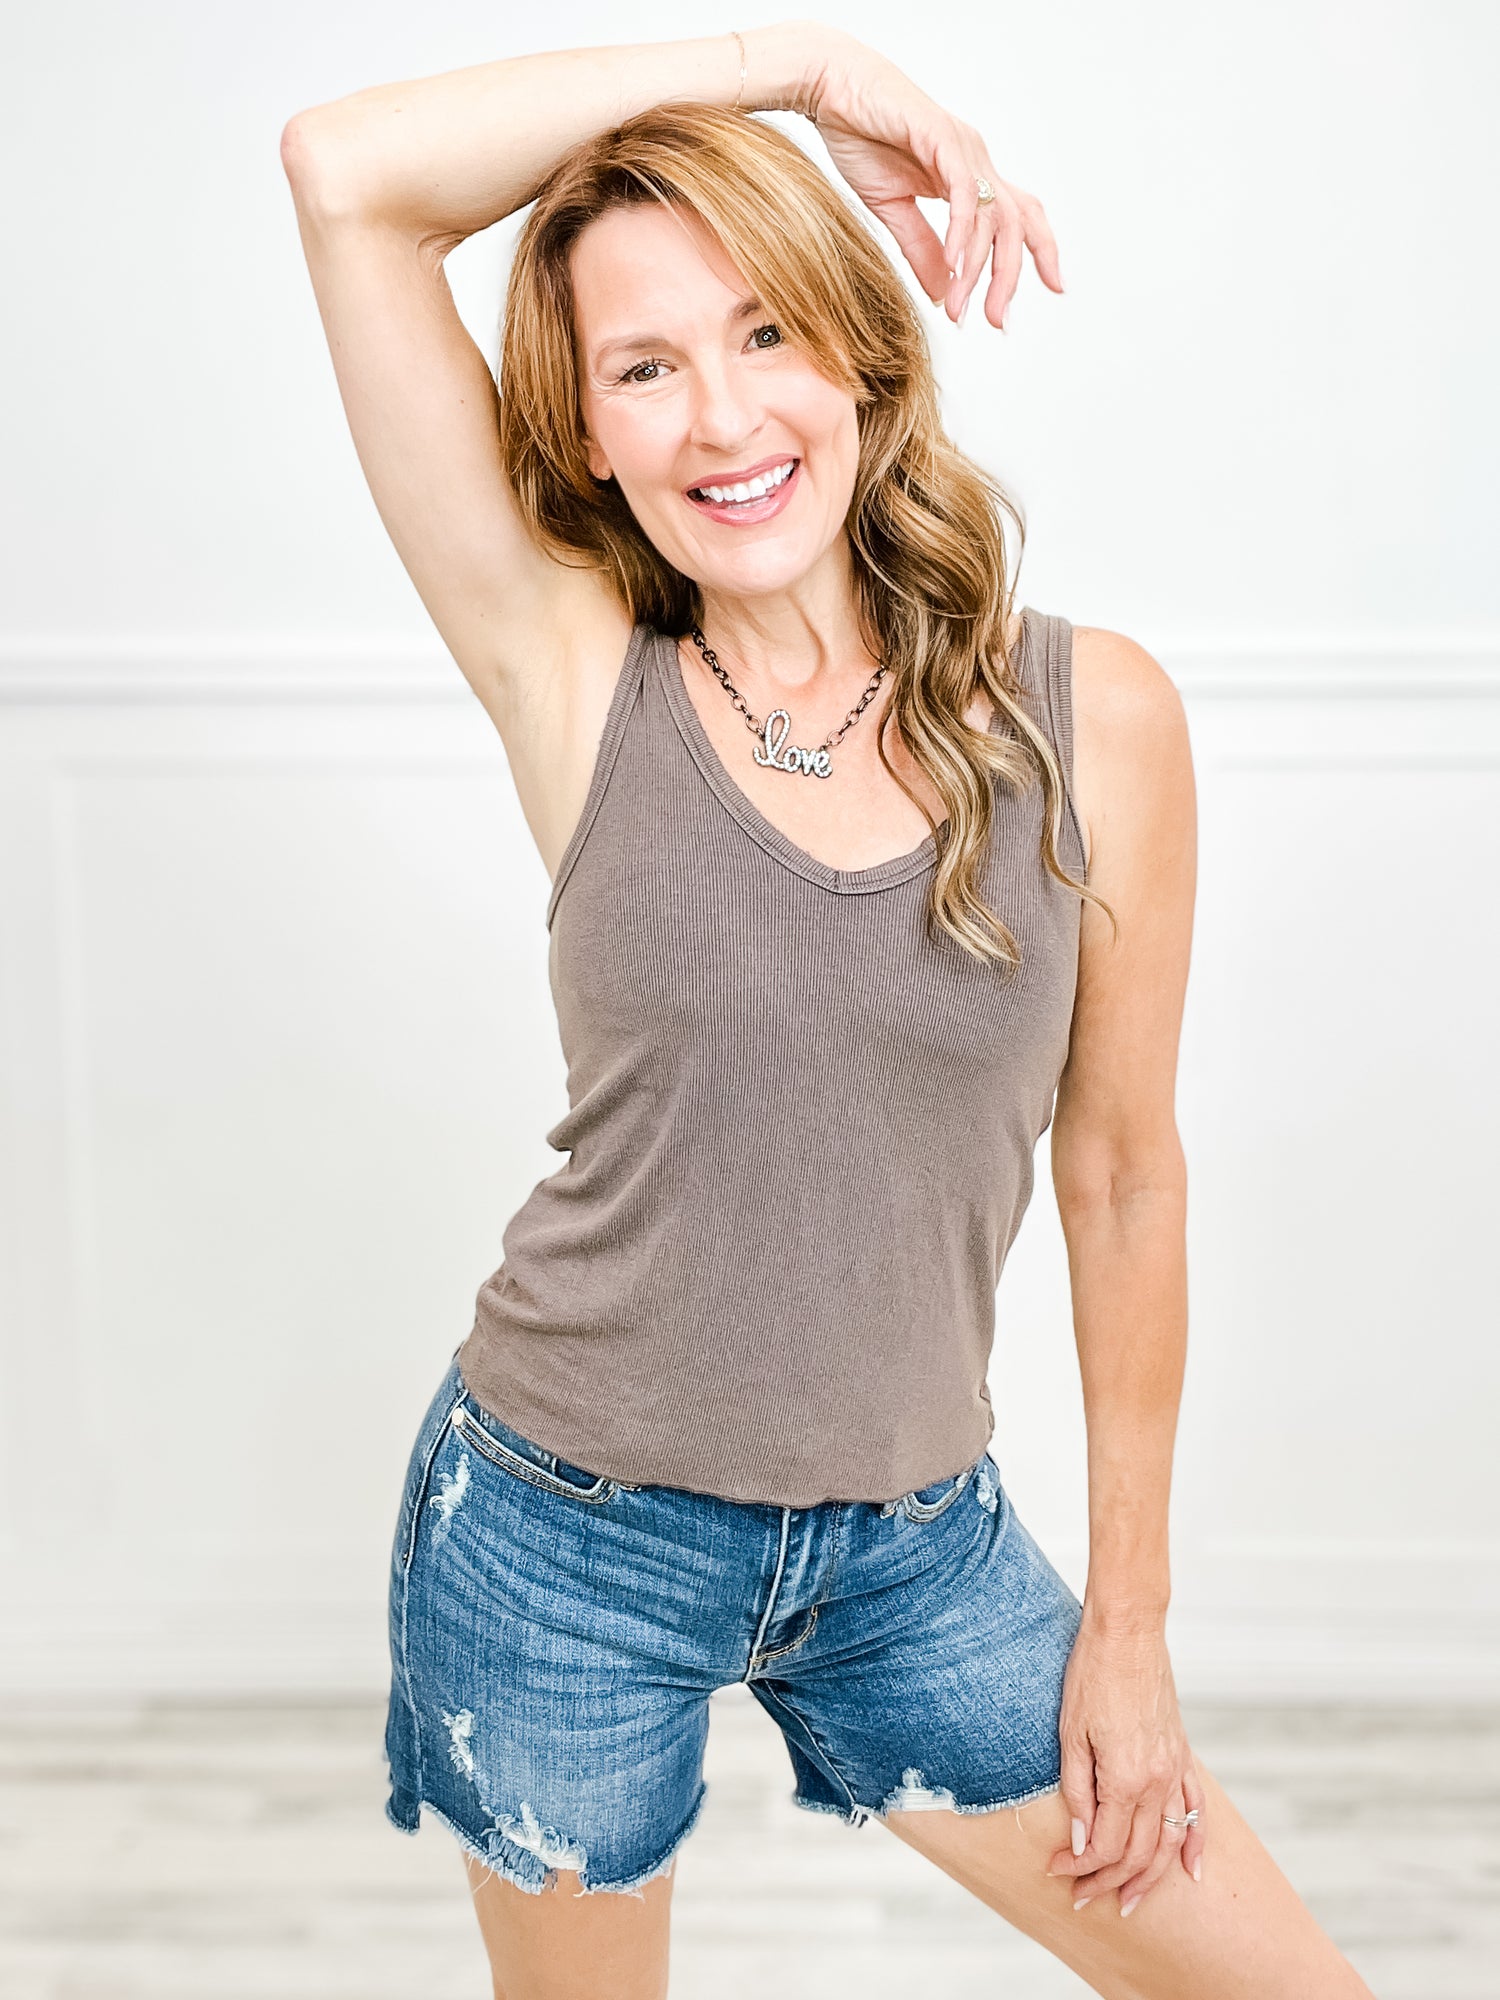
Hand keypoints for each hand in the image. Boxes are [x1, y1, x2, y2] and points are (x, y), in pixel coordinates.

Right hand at [799, 31, 1062, 328]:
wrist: (831, 90)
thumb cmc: (859, 136)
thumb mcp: (893, 208)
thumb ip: (921, 249)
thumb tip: (944, 293)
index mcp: (969, 174)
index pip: (1020, 215)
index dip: (1041, 250)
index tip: (1054, 287)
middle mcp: (975, 159)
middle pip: (1015, 224)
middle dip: (1010, 278)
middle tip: (998, 320)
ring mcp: (963, 147)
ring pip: (991, 216)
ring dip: (978, 269)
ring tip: (960, 307)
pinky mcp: (942, 137)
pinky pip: (963, 192)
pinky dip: (961, 232)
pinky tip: (953, 264)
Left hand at [1045, 1610, 1205, 1914]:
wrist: (1128, 1631)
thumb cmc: (1091, 1674)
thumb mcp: (1070, 1733)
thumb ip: (1078, 1792)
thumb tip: (1082, 1841)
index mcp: (1125, 1777)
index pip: (1106, 1844)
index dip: (1080, 1865)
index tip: (1056, 1871)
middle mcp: (1157, 1781)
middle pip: (1138, 1852)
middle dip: (1108, 1881)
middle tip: (1082, 1897)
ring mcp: (1174, 1768)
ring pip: (1169, 1841)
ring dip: (1150, 1877)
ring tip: (1129, 1901)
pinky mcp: (1182, 1754)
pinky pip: (1196, 1809)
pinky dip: (1195, 1844)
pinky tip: (1191, 1871)